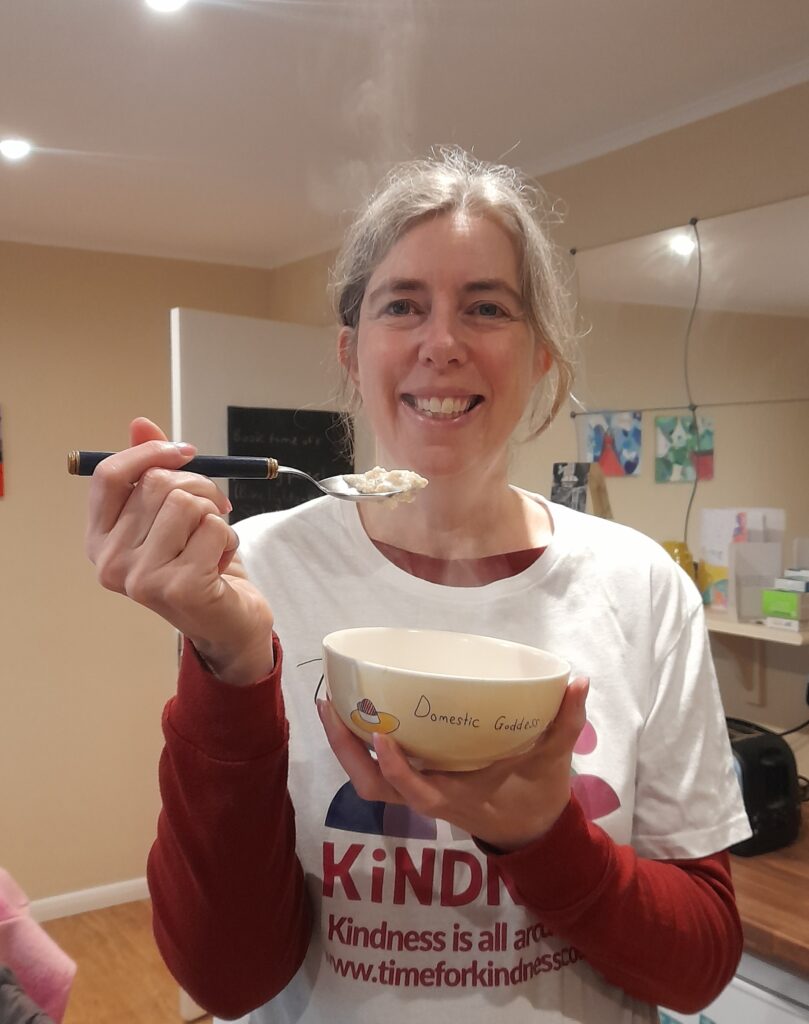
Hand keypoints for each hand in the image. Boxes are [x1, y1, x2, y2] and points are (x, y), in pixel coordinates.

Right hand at [86, 417, 275, 684]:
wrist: (230, 622)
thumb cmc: (200, 564)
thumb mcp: (173, 513)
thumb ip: (153, 469)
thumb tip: (139, 423)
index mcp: (100, 540)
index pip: (110, 475)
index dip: (150, 452)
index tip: (185, 451)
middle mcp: (111, 562)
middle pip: (156, 484)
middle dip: (199, 486)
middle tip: (214, 508)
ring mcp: (141, 579)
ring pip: (186, 503)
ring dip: (215, 515)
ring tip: (214, 541)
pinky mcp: (177, 589)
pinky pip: (213, 528)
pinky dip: (229, 538)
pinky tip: (221, 562)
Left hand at [318, 677, 588, 850]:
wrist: (532, 831)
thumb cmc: (538, 796)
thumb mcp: (554, 761)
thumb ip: (566, 723)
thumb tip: (578, 681)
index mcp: (459, 798)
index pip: (418, 792)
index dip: (396, 768)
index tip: (380, 734)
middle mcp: (431, 799)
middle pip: (374, 788)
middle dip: (347, 753)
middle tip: (330, 707)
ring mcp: (420, 795)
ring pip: (370, 784)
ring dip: (346, 750)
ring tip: (331, 707)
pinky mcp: (418, 786)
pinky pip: (379, 775)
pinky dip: (361, 750)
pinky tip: (355, 716)